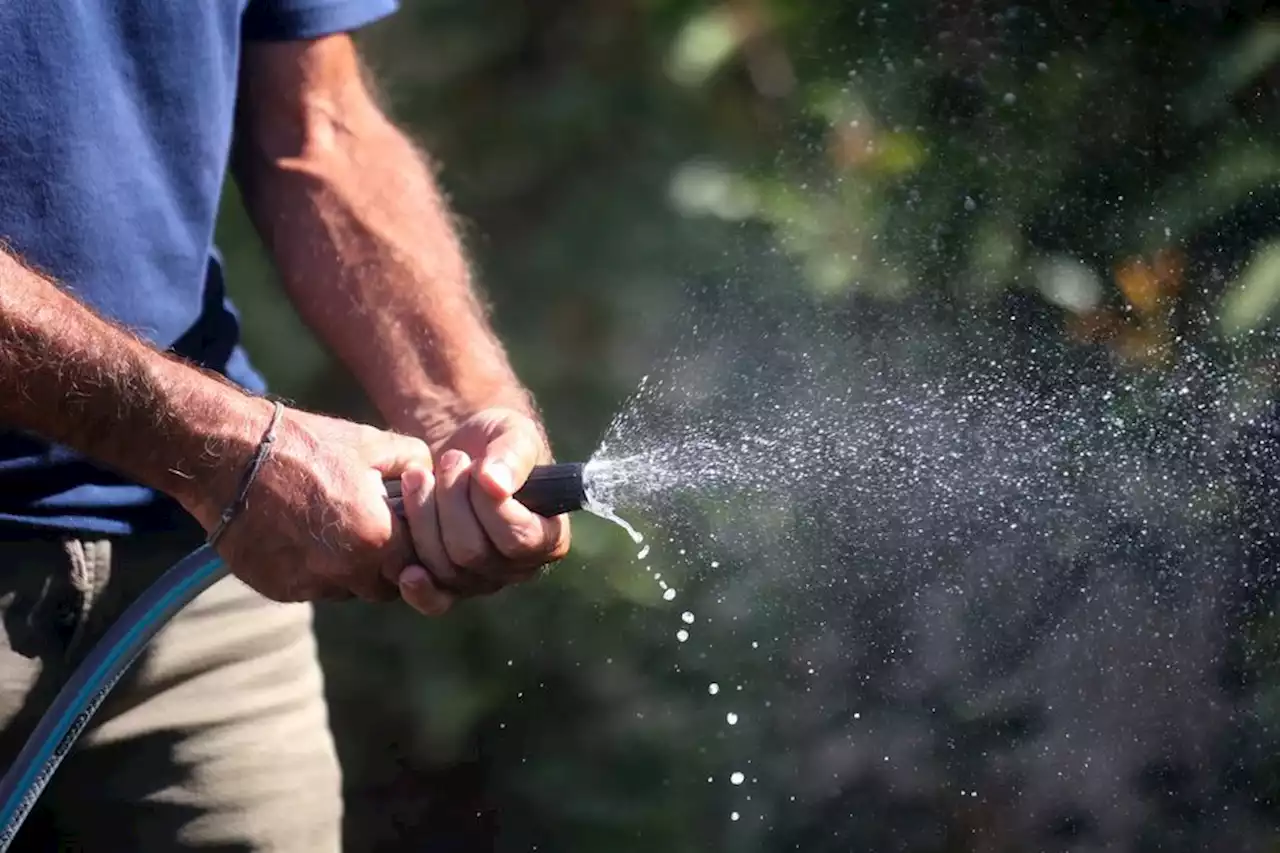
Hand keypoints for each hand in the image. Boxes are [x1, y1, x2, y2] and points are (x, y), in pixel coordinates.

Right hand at [190, 400, 431, 602]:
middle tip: (371, 530)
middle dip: (384, 565)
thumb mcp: (371, 443)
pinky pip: (311, 589)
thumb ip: (414, 462)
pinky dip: (313, 571)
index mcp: (377, 539)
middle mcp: (346, 572)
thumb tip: (432, 478)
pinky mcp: (278, 589)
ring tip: (334, 529)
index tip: (401, 528)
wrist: (231, 457)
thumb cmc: (306, 445)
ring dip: (349, 571)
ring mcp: (309, 584)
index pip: (416, 566)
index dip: (412, 548)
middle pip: (383, 586)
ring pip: (346, 591)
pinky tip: (302, 536)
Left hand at [392, 407, 571, 614]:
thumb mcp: (514, 434)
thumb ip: (513, 456)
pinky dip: (419, 587)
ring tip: (419, 475)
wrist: (461, 450)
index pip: (519, 539)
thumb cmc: (496, 442)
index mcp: (548, 538)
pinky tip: (407, 569)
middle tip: (449, 460)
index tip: (477, 468)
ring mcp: (480, 581)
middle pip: (474, 554)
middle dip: (452, 502)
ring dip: (425, 517)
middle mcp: (517, 568)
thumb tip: (496, 484)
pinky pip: (435, 601)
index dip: (491, 506)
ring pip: (446, 566)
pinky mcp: (447, 585)